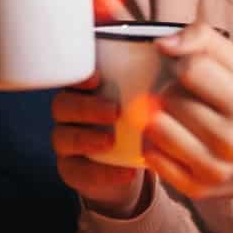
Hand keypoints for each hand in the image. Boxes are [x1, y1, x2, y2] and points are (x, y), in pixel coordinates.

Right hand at [52, 78, 145, 217]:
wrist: (127, 166)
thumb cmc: (134, 125)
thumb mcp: (140, 105)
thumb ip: (147, 85)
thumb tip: (170, 60)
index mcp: (82, 92)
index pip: (72, 80)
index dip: (80, 78)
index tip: (97, 78)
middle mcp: (68, 116)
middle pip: (62, 106)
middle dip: (87, 107)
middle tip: (115, 111)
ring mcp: (66, 144)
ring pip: (64, 138)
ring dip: (87, 138)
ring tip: (111, 141)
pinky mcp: (71, 170)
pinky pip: (79, 171)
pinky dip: (103, 173)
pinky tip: (127, 172)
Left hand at [143, 22, 232, 201]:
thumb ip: (203, 38)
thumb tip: (163, 44)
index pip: (191, 68)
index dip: (182, 61)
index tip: (186, 69)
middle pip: (169, 98)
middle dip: (168, 90)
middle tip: (181, 96)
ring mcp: (213, 169)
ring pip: (155, 127)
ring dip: (156, 115)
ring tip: (172, 115)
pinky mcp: (194, 189)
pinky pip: (150, 154)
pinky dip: (153, 142)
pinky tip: (169, 138)